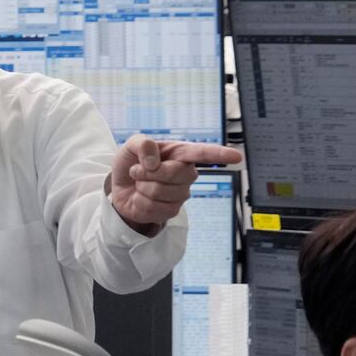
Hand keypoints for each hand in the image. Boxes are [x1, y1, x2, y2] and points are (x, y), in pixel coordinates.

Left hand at [108, 135, 240, 233]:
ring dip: (142, 186)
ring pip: (161, 191)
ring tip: (141, 183)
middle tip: (138, 169)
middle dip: (150, 172)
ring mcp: (181, 193)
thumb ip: (143, 144)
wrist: (119, 187)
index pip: (202, 153)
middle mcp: (186, 173)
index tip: (236, 156)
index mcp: (180, 153)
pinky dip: (140, 201)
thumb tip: (155, 162)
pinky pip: (154, 207)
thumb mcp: (131, 145)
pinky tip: (141, 197)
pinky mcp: (172, 210)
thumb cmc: (131, 163)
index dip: (219, 154)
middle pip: (176, 173)